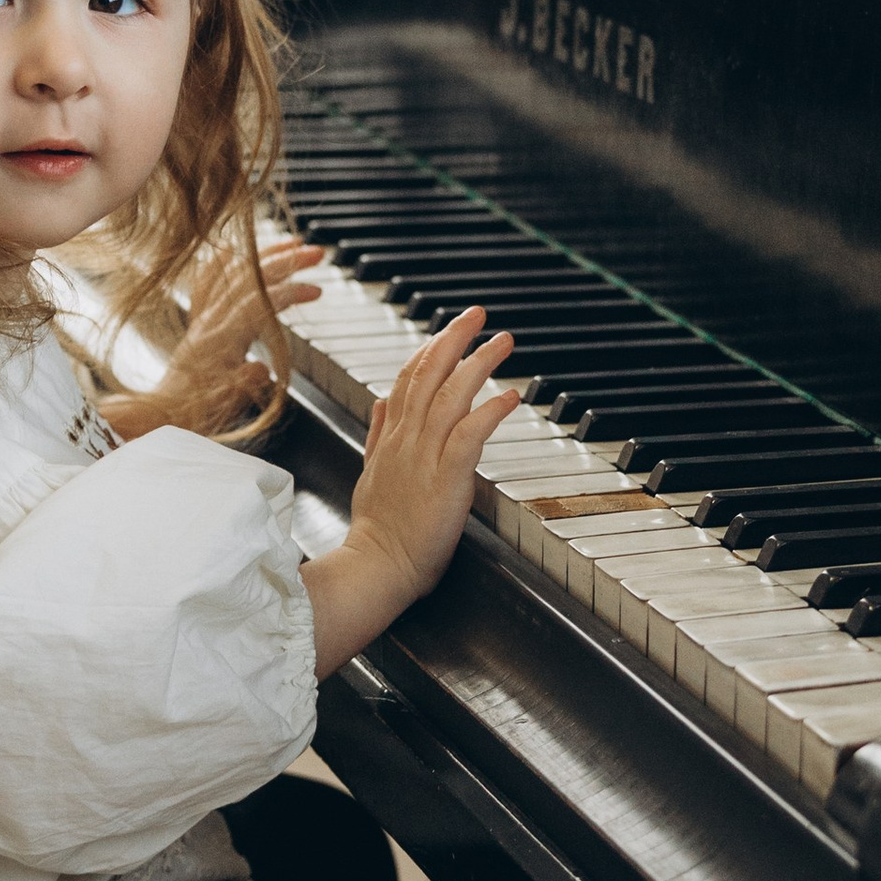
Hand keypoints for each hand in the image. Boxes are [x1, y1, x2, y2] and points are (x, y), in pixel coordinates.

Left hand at [98, 235, 321, 438]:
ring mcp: (204, 318)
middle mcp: (210, 321)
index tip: (316, 289)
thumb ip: (244, 384)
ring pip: (234, 274)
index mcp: (221, 340)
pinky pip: (210, 282)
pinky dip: (226, 263)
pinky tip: (235, 251)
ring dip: (265, 256)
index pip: (259, 303)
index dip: (289, 293)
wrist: (162, 414)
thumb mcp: (227, 404)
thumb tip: (262, 369)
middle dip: (285, 261)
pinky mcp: (200, 321)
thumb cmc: (197, 413)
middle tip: (316, 252)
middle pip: (250, 278)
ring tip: (291, 244)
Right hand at [304, 305, 518, 674]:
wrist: (375, 567)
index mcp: (390, 438)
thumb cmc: (378, 530)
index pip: (407, 380)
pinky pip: (469, 436)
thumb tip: (381, 399)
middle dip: (454, 338)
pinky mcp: (445, 479)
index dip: (429, 349)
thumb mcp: (370, 472)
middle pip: (428, 375)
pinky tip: (510, 396)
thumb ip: (378, 433)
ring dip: (479, 364)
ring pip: (450, 397)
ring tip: (502, 341)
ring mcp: (423, 457)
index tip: (448, 329)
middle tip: (477, 314)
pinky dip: (489, 412)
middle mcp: (405, 440)